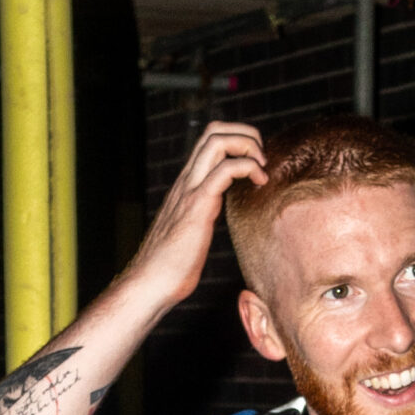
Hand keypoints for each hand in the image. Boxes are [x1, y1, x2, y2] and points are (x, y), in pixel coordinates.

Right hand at [126, 122, 265, 314]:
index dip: (237, 140)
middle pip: (213, 131)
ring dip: (248, 146)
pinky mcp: (198, 205)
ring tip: (262, 169)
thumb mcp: (191, 231)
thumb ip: (202, 215)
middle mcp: (187, 180)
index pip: (209, 141)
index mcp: (186, 184)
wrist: (151, 283)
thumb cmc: (171, 267)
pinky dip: (248, 167)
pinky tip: (259, 183)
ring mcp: (191, 190)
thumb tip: (214, 219)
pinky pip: (225, 170)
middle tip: (262, 160)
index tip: (255, 163)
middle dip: (245, 134)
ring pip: (218, 141)